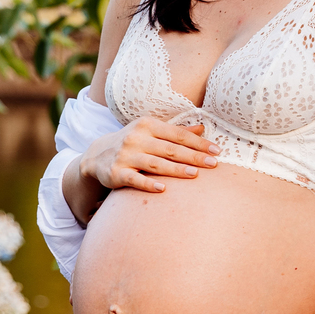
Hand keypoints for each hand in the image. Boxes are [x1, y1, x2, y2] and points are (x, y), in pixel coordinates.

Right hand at [81, 117, 219, 195]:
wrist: (97, 155)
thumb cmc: (133, 142)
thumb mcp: (151, 132)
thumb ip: (176, 132)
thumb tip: (202, 128)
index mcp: (148, 125)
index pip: (178, 134)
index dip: (198, 142)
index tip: (217, 150)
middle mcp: (136, 138)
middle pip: (170, 149)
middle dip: (193, 156)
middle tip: (213, 164)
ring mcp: (126, 155)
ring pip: (155, 163)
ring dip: (175, 169)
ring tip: (194, 174)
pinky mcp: (116, 173)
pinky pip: (135, 179)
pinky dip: (148, 184)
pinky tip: (163, 189)